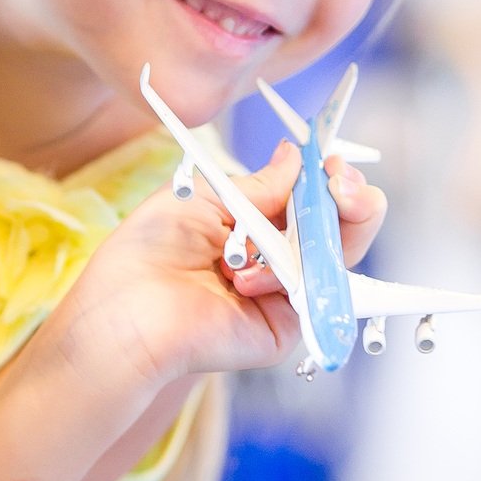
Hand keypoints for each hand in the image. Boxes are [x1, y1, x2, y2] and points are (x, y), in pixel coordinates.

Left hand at [44, 138, 387, 396]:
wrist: (129, 311)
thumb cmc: (149, 252)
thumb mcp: (208, 197)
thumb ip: (262, 184)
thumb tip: (297, 156)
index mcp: (256, 223)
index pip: (313, 198)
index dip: (330, 180)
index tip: (332, 163)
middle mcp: (277, 257)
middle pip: (340, 226)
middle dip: (351, 199)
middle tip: (341, 185)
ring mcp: (287, 291)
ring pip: (340, 255)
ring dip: (323, 231)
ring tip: (278, 234)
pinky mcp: (288, 324)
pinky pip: (317, 290)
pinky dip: (290, 273)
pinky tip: (248, 277)